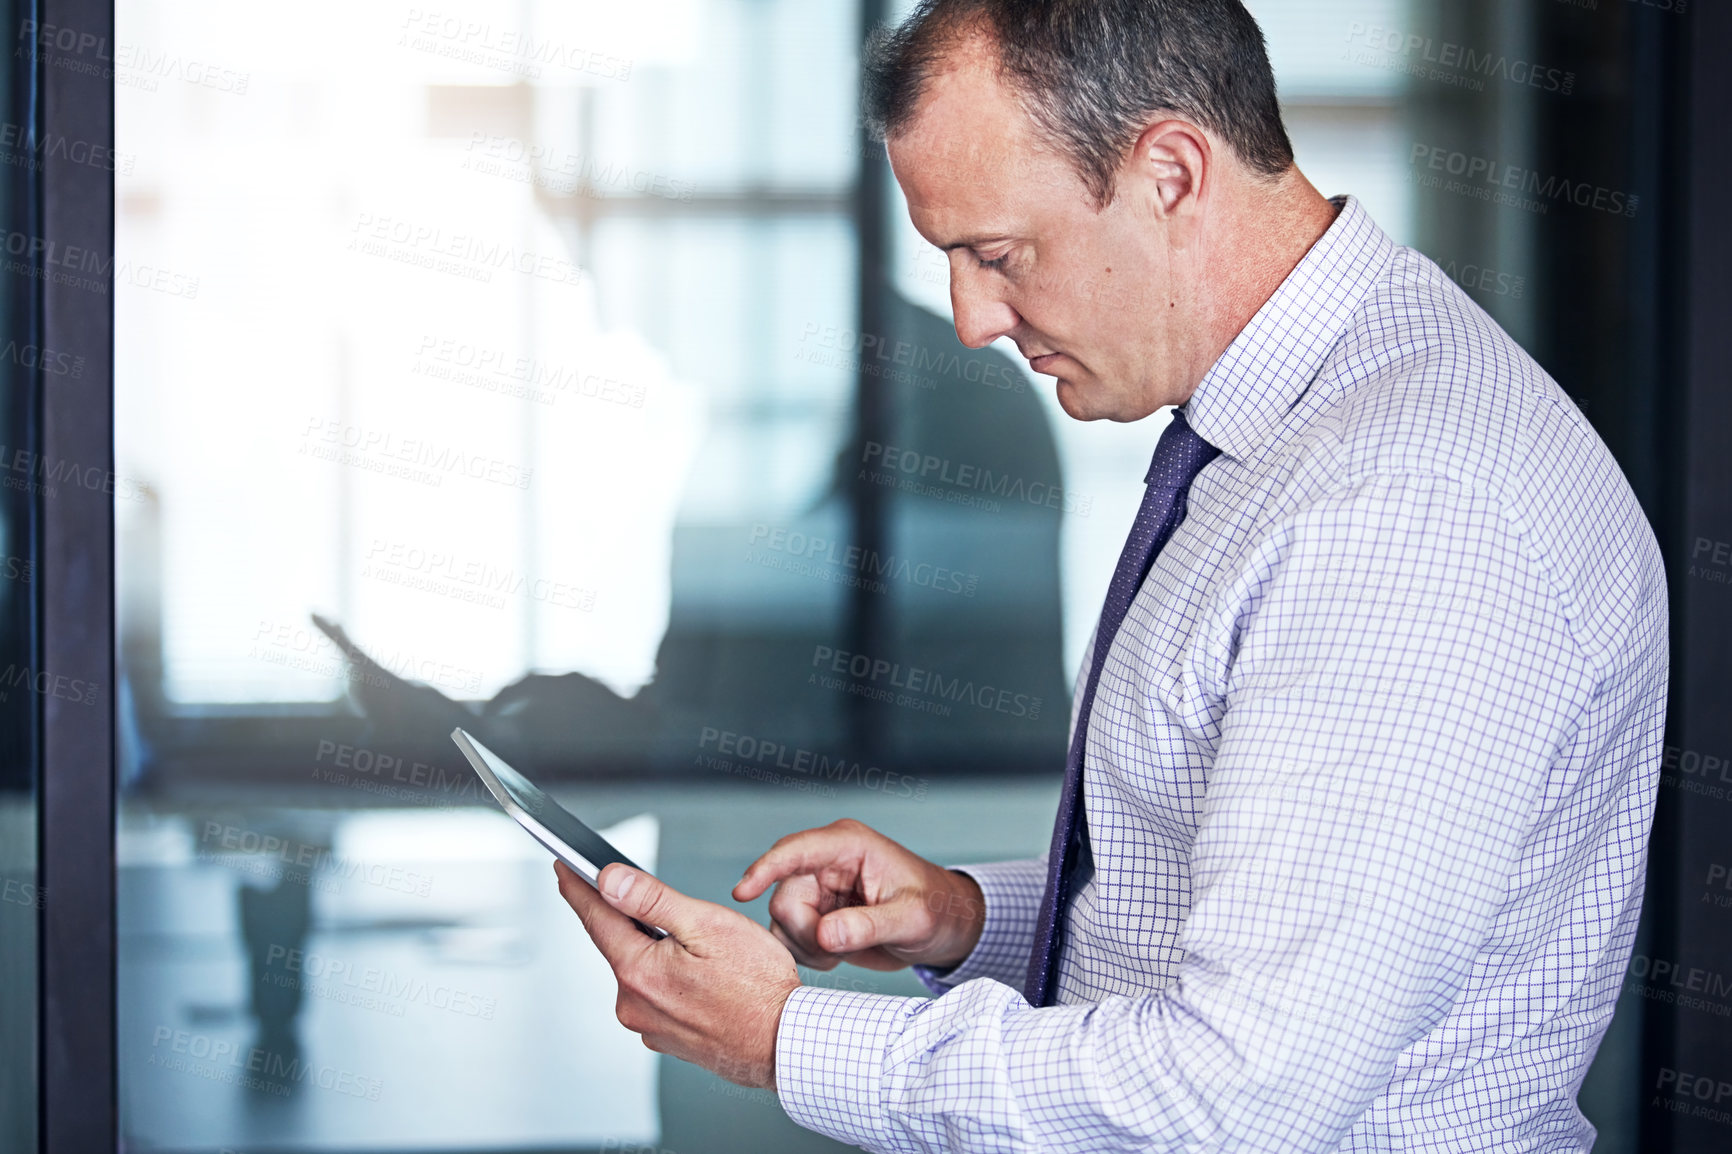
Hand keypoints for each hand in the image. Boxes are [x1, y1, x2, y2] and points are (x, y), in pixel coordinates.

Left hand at [556, 861, 799, 1090]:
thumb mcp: (706, 924)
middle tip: (671, 908)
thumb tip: (608, 881)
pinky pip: (656, 994)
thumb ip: (651, 900)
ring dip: (658, 951)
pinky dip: (670, 978)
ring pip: (641, 969)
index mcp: (638, 971)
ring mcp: (648, 1025)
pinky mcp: (665, 1037)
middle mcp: (633, 1004)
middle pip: (619, 943)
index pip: (595, 917)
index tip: (564, 867)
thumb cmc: (758, 987)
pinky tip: (703, 977)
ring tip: (704, 951)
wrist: (786, 1042)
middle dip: (635, 919)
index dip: (578, 886)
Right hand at [733, 819, 984, 972]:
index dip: (765, 869)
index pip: (795, 851)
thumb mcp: (912, 919)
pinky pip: (787, 936)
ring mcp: (817, 888)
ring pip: (781, 921)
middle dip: (806, 932)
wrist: (944, 928)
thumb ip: (868, 926)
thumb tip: (824, 935)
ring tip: (842, 952)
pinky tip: (836, 955)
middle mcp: (825, 862)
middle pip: (783, 898)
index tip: (742, 892)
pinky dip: (806, 954)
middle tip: (838, 950)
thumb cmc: (937, 910)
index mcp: (848, 846)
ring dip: (805, 946)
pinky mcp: (813, 913)